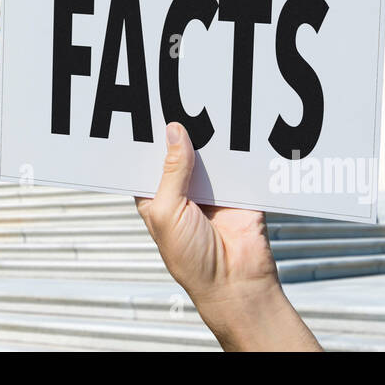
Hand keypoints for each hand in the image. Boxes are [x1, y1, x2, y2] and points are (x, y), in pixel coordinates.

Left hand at [136, 122, 320, 351]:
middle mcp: (184, 190)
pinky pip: (238, 162)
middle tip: (177, 102)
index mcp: (157, 198)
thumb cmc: (192, 260)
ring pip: (209, 153)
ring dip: (209, 138)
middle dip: (180, 131)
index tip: (144, 111)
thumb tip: (174, 132)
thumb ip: (172, 171)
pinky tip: (234, 129)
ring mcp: (213, 188)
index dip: (146, 140)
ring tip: (206, 108)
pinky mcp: (239, 189)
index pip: (148, 161)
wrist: (237, 283)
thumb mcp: (169, 213)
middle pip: (180, 151)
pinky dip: (237, 149)